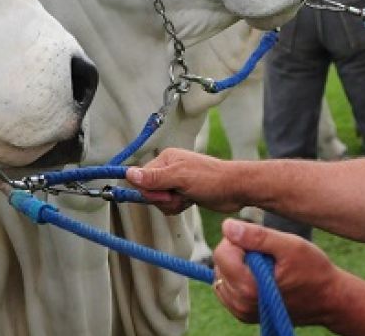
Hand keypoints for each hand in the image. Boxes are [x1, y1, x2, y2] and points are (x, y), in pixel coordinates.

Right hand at [125, 148, 243, 213]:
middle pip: (149, 190)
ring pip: (160, 200)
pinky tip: (190, 202)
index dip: (151, 191)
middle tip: (179, 195)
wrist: (235, 189)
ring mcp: (176, 181)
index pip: (142, 178)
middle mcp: (169, 168)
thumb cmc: (210, 179)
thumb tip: (128, 174)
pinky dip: (178, 207)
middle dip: (163, 199)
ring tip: (187, 198)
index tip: (166, 193)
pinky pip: (169, 205)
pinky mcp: (183, 193)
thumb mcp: (180, 178)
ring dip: (172, 204)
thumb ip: (154, 178)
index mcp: (166, 159)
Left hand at [211, 219, 344, 326]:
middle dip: (238, 252)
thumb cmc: (314, 271)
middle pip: (219, 263)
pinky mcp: (244, 314)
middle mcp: (241, 303)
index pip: (221, 252)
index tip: (260, 241)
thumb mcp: (290, 246)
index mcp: (250, 287)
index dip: (239, 239)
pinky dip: (238, 277)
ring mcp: (241, 311)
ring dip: (237, 265)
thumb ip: (257, 236)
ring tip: (265, 265)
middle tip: (266, 254)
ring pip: (221, 274)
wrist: (329, 299)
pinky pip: (227, 288)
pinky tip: (259, 275)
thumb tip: (227, 226)